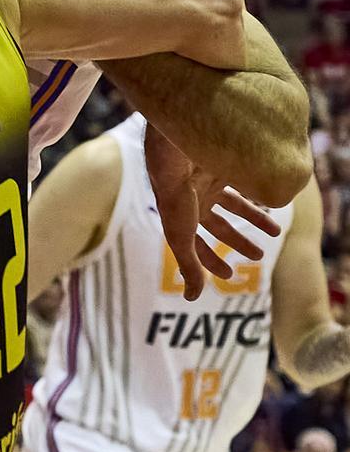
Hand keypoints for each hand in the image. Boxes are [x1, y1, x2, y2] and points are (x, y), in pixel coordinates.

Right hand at [144, 123, 281, 301]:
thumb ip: (189, 267)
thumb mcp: (181, 237)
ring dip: (255, 219)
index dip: (211, 261)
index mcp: (181, 218)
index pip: (197, 245)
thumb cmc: (174, 197)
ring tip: (276, 231)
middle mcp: (194, 200)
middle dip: (238, 242)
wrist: (174, 153)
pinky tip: (272, 202)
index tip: (229, 275)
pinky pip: (243, 182)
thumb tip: (191, 299)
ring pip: (235, 205)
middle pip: (220, 225)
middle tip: (258, 255)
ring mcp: (208, 182)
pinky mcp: (222, 166)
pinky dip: (257, 194)